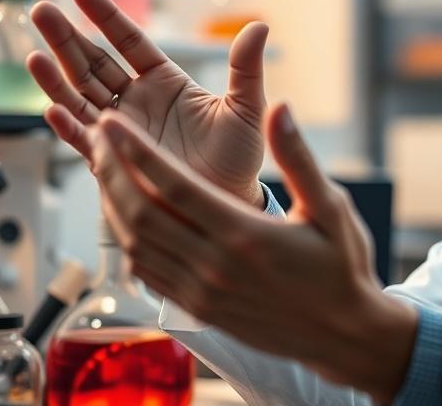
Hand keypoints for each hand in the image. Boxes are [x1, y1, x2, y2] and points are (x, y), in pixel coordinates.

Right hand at [26, 0, 267, 206]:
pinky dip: (67, 125)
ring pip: (80, 96)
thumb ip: (246, 67)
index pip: (130, 42)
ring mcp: (122, 130)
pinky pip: (84, 140)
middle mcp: (138, 101)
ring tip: (34, 56)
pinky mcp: (115, 160)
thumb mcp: (246, 107)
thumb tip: (260, 26)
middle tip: (41, 11)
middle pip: (95, 63)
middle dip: (67, 38)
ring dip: (56, 77)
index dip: (106, 17)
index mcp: (165, 81)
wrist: (229, 202)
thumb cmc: (239, 155)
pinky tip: (52, 110)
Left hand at [89, 104, 418, 402]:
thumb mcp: (331, 206)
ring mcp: (202, 292)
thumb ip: (298, 158)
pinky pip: (147, 271)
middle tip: (98, 136)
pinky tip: (128, 214)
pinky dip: (128, 239)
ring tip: (105, 168)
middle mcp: (216, 266)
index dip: (137, 152)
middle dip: (113, 170)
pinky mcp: (198, 309)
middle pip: (142, 213)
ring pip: (137, 243)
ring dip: (113, 203)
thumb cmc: (341, 265)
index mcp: (245, 235)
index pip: (174, 187)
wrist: (343, 333)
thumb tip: (280, 108)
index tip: (113, 123)